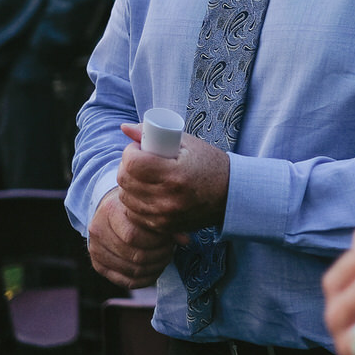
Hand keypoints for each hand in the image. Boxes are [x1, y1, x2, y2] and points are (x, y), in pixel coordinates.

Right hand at [87, 188, 174, 287]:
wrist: (111, 210)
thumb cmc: (136, 208)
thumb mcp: (149, 208)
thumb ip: (167, 221)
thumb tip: (185, 241)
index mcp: (110, 211)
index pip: (133, 236)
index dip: (157, 242)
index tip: (169, 239)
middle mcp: (98, 232)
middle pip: (135, 256)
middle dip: (159, 256)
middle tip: (170, 250)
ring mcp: (95, 250)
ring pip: (133, 271)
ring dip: (156, 267)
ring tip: (165, 257)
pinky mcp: (99, 266)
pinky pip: (127, 282)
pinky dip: (147, 279)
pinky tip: (156, 270)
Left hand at [116, 123, 230, 234]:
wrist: (230, 196)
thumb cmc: (209, 165)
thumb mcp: (188, 144)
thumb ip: (154, 134)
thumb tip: (125, 128)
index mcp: (175, 174)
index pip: (133, 162)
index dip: (131, 151)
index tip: (140, 148)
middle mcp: (167, 198)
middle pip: (125, 180)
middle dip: (128, 166)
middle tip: (141, 160)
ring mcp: (163, 216)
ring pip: (125, 197)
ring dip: (130, 184)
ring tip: (145, 176)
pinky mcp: (161, 226)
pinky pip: (133, 212)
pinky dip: (135, 201)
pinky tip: (148, 192)